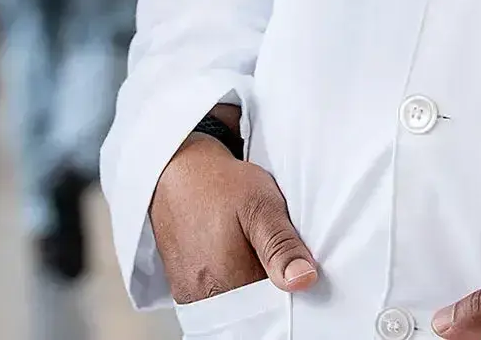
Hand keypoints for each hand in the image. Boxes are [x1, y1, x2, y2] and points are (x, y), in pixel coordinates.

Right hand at [150, 108, 319, 304]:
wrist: (177, 171)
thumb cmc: (220, 185)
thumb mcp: (261, 204)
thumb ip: (281, 245)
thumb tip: (303, 280)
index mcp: (230, 280)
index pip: (274, 307)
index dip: (288, 288)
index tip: (291, 265)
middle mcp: (206, 295)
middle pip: (254, 309)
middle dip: (268, 288)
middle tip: (267, 251)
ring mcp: (191, 295)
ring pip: (236, 305)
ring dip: (250, 286)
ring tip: (249, 252)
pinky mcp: (184, 290)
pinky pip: (217, 300)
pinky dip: (232, 285)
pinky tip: (234, 259)